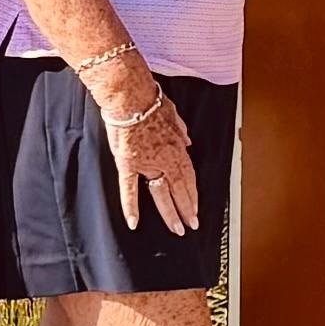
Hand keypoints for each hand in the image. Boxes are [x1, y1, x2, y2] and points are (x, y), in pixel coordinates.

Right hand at [108, 76, 198, 234]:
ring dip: (170, 212)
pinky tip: (134, 223)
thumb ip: (181, 129)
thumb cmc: (150, 100)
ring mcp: (147, 163)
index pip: (188, 176)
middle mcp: (165, 158)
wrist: (130, 97)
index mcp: (176, 147)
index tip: (196, 207)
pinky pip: (129, 189)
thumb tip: (188, 141)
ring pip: (161, 193)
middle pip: (179, 188)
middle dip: (187, 208)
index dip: (193, 193)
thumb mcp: (173, 113)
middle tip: (192, 225)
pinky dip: (131, 207)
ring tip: (176, 228)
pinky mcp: (127, 164)